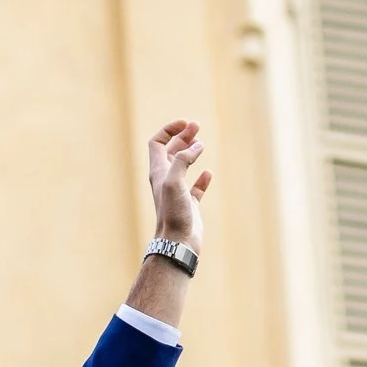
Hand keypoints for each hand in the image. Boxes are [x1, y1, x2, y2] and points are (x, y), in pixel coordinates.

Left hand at [147, 119, 211, 252]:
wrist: (177, 242)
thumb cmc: (173, 213)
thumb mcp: (174, 181)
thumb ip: (182, 160)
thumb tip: (196, 145)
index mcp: (159, 172)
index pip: (157, 143)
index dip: (169, 130)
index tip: (185, 124)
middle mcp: (166, 180)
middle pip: (170, 151)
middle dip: (182, 137)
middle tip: (196, 126)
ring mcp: (178, 192)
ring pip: (182, 166)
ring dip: (191, 152)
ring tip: (201, 143)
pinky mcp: (190, 205)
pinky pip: (195, 187)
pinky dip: (202, 178)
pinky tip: (208, 173)